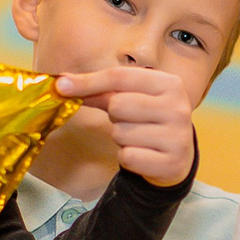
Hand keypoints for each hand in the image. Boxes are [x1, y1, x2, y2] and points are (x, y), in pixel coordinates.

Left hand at [57, 66, 195, 187]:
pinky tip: (142, 154)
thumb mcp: (132, 98)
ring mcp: (177, 136)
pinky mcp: (171, 163)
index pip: (120, 76)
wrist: (177, 156)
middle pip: (118, 105)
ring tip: (137, 138)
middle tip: (128, 121)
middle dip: (113, 116)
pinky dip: (127, 157)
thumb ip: (100, 90)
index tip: (61, 85)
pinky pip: (127, 157)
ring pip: (121, 133)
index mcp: (169, 84)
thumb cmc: (148, 120)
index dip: (88, 81)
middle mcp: (178, 107)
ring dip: (120, 138)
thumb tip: (63, 83)